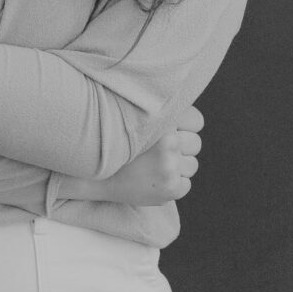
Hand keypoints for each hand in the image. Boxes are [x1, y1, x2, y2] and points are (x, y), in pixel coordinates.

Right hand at [60, 104, 203, 205]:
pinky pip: (186, 184)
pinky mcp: (171, 189)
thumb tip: (185, 102)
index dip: (187, 125)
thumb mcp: (134, 117)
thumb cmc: (115, 140)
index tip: (173, 130)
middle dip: (182, 148)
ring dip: (177, 167)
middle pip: (195, 144)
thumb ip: (160, 110)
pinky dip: (173, 184)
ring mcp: (170, 167)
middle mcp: (169, 142)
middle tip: (160, 150)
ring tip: (154, 165)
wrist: (95, 175)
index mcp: (162, 120)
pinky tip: (153, 179)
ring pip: (192, 165)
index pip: (197, 121)